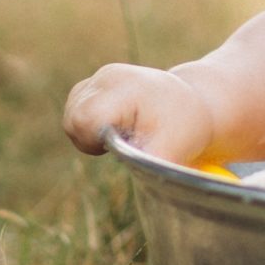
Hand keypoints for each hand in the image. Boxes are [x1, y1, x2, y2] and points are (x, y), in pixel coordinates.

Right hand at [62, 63, 213, 163]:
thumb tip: (138, 187)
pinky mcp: (96, 84)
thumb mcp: (171, 149)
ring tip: (121, 133)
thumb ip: (147, 167)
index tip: (117, 145)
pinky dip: (90, 125)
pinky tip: (114, 126)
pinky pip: (76, 111)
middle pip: (73, 118)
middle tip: (121, 142)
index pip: (84, 118)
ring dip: (89, 133)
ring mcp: (100, 77)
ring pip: (71, 115)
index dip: (94, 140)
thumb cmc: (183, 127)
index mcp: (126, 89)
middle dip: (90, 139)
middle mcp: (109, 77)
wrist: (192, 103)